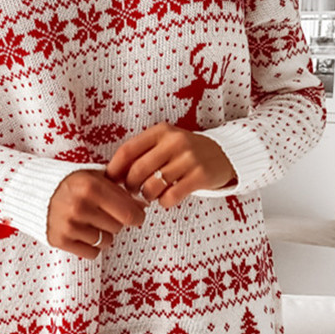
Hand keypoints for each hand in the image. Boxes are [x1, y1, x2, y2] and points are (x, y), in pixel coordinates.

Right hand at [46, 169, 148, 259]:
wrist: (32, 192)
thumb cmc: (69, 183)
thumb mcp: (93, 176)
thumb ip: (119, 188)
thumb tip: (143, 206)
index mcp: (91, 186)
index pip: (128, 213)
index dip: (137, 216)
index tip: (135, 215)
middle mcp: (80, 206)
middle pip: (118, 227)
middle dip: (116, 221)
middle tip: (103, 214)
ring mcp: (69, 225)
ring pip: (106, 241)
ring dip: (103, 234)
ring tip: (89, 221)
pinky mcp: (60, 240)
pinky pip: (93, 253)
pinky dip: (91, 246)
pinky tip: (81, 232)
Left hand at [104, 121, 237, 209]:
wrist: (224, 154)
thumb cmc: (185, 152)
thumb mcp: (164, 143)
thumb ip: (141, 153)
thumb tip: (112, 175)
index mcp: (161, 131)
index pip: (127, 150)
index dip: (114, 168)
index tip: (110, 180)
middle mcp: (174, 142)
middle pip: (137, 171)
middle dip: (129, 186)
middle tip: (132, 191)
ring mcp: (189, 158)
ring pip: (152, 186)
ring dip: (147, 196)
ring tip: (151, 194)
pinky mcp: (200, 175)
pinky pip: (170, 196)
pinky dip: (164, 202)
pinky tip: (167, 198)